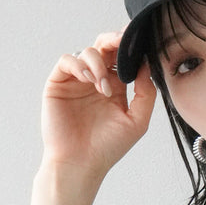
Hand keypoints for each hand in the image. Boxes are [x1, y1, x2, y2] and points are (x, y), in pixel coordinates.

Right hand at [40, 30, 156, 178]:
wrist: (80, 164)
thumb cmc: (107, 147)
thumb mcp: (137, 121)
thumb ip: (146, 92)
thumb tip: (146, 65)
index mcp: (115, 87)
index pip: (122, 58)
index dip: (130, 47)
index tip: (140, 41)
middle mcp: (96, 81)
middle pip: (104, 47)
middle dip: (114, 40)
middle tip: (123, 41)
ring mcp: (77, 81)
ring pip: (87, 51)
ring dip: (98, 63)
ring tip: (103, 87)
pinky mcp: (58, 83)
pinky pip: (67, 60)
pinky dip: (79, 64)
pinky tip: (88, 79)